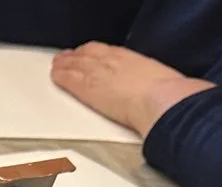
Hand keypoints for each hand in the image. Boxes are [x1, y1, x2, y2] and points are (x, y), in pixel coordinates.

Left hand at [51, 42, 214, 135]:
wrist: (160, 100)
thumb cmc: (166, 93)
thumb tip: (155, 87)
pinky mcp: (87, 89)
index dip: (94, 52)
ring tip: (57, 66)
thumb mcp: (159, 78)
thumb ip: (148, 80)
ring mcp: (97, 73)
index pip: (105, 50)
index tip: (88, 54)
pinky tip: (55, 76)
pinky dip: (60, 76)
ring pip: (75, 65)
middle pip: (87, 55)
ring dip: (64, 65)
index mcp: (129, 57)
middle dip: (76, 57)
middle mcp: (110, 61)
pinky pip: (69, 79)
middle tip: (66, 58)